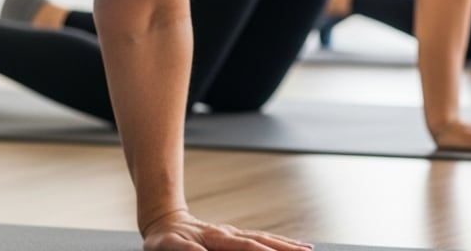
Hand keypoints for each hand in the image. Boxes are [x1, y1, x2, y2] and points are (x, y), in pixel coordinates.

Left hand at [143, 209, 310, 250]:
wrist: (164, 222)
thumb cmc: (163, 241)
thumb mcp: (168, 247)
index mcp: (216, 238)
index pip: (248, 247)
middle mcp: (229, 234)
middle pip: (263, 241)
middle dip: (285, 249)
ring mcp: (233, 234)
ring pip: (265, 239)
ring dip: (286, 245)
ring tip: (307, 250)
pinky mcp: (234, 237)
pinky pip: (261, 238)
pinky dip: (278, 242)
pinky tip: (291, 246)